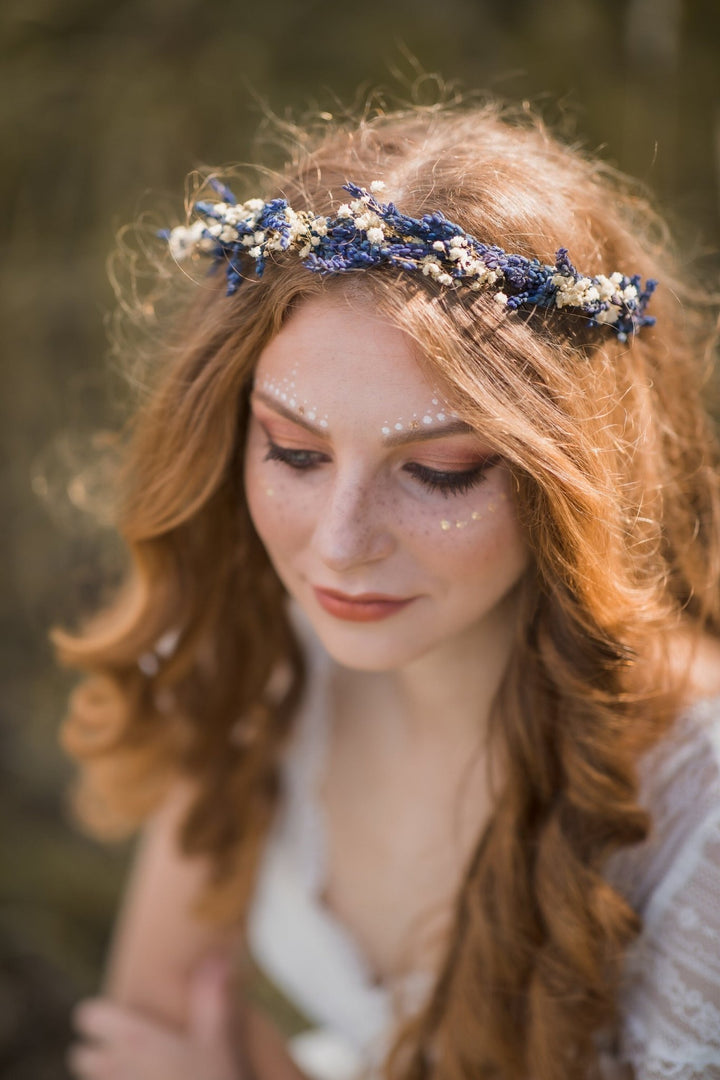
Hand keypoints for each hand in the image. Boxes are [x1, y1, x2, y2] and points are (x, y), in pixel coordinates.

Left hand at [69, 956, 242, 1079]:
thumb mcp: (220, 1039)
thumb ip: (214, 997)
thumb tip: (219, 957)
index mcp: (133, 1040)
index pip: (89, 1015)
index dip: (100, 1014)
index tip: (119, 1017)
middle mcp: (113, 1070)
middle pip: (81, 1055)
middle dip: (97, 1052)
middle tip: (128, 1051)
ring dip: (107, 1078)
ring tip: (139, 1074)